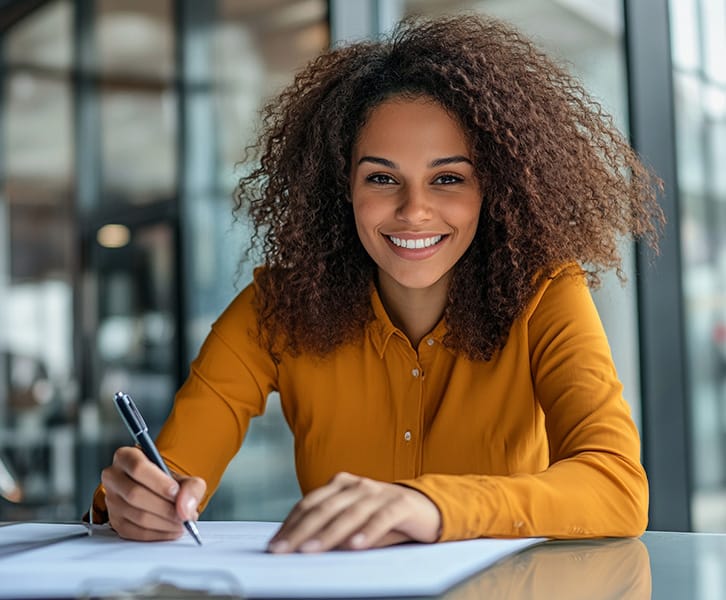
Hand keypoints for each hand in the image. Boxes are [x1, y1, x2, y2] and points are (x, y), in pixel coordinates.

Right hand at [101, 446, 205, 541]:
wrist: (162, 493)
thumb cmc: (169, 482)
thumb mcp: (185, 477)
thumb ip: (192, 487)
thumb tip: (185, 508)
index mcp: (126, 457)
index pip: (138, 468)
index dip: (159, 483)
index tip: (176, 493)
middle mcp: (114, 477)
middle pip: (135, 494)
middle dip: (165, 507)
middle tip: (184, 514)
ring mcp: (112, 501)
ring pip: (137, 515)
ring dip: (164, 523)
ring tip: (181, 522)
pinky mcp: (116, 522)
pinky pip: (136, 532)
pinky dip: (158, 534)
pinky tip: (171, 530)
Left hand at [267, 472, 440, 552]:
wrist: (426, 509)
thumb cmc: (382, 518)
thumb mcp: (353, 523)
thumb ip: (331, 530)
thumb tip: (300, 548)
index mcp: (341, 484)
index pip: (309, 504)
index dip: (290, 524)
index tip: (274, 545)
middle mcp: (357, 484)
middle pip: (323, 508)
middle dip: (300, 531)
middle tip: (283, 550)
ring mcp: (378, 492)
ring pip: (348, 514)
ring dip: (327, 534)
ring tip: (310, 551)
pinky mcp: (400, 503)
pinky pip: (381, 518)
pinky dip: (367, 532)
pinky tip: (355, 546)